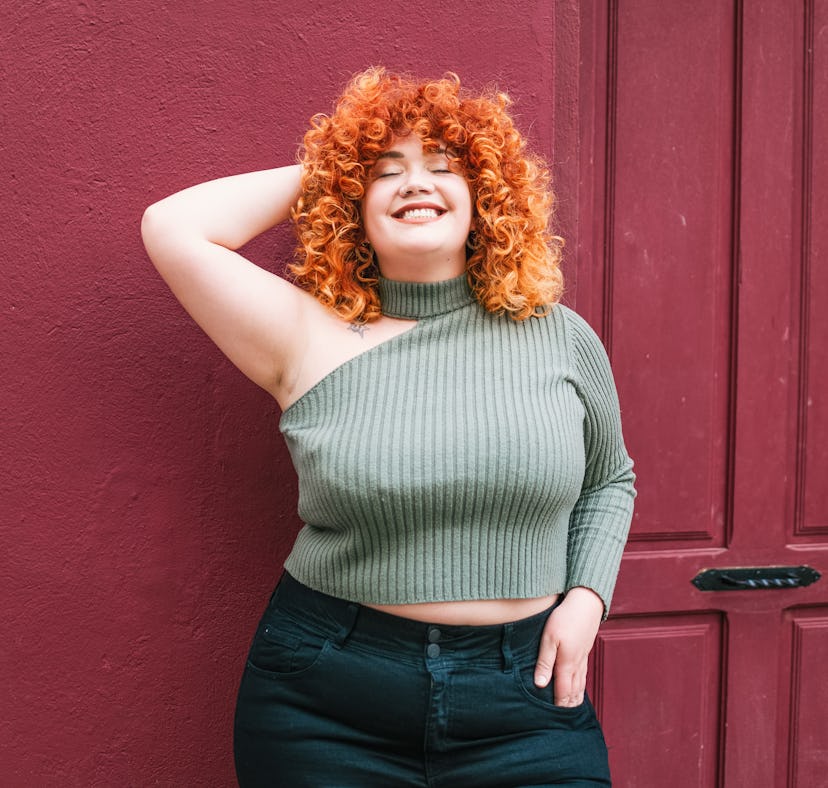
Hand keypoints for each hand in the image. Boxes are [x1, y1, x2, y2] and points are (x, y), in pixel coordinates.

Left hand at [533, 587, 603, 706]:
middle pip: (573, 691)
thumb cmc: (565, 617)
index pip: (562, 691)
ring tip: (570, 710)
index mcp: (567, 663)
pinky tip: (578, 687)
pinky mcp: (585, 650)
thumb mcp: (549, 637)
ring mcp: (583, 657)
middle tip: (562, 721)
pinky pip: (583, 675)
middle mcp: (577, 664)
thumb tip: (540, 684)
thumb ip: (545, 662)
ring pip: (580, 684)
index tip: (551, 718)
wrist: (586, 602)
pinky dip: (581, 686)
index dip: (557, 705)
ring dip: (575, 698)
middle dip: (567, 706)